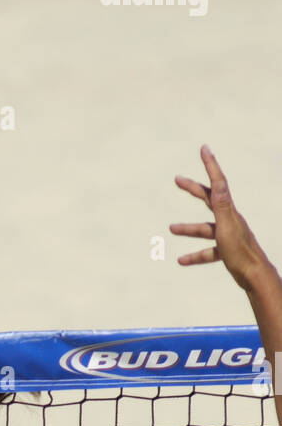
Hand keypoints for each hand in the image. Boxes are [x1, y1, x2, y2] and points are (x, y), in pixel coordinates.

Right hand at [170, 145, 270, 290]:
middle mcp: (229, 219)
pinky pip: (207, 251)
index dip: (210, 165)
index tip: (204, 149)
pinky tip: (181, 260)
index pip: (219, 183)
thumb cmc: (240, 252)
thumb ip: (222, 205)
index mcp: (229, 211)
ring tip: (171, 228)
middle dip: (193, 189)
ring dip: (188, 229)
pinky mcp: (227, 251)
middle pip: (209, 200)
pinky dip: (195, 255)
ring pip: (205, 229)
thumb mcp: (227, 226)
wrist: (254, 276)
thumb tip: (218, 182)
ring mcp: (228, 235)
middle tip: (177, 180)